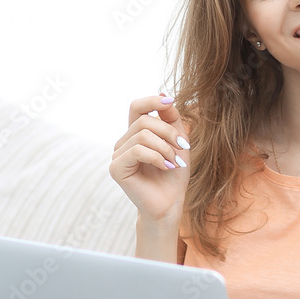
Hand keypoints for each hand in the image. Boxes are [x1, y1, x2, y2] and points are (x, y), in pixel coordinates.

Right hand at [109, 95, 190, 221]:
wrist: (171, 202)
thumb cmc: (174, 172)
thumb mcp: (178, 140)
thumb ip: (171, 119)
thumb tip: (165, 96)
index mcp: (136, 133)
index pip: (137, 107)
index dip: (153, 101)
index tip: (171, 102)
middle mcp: (123, 142)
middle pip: (144, 121)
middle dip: (169, 133)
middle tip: (183, 148)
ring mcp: (117, 154)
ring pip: (142, 135)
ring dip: (165, 148)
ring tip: (175, 162)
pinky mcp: (116, 168)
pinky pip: (137, 151)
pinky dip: (157, 157)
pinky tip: (167, 167)